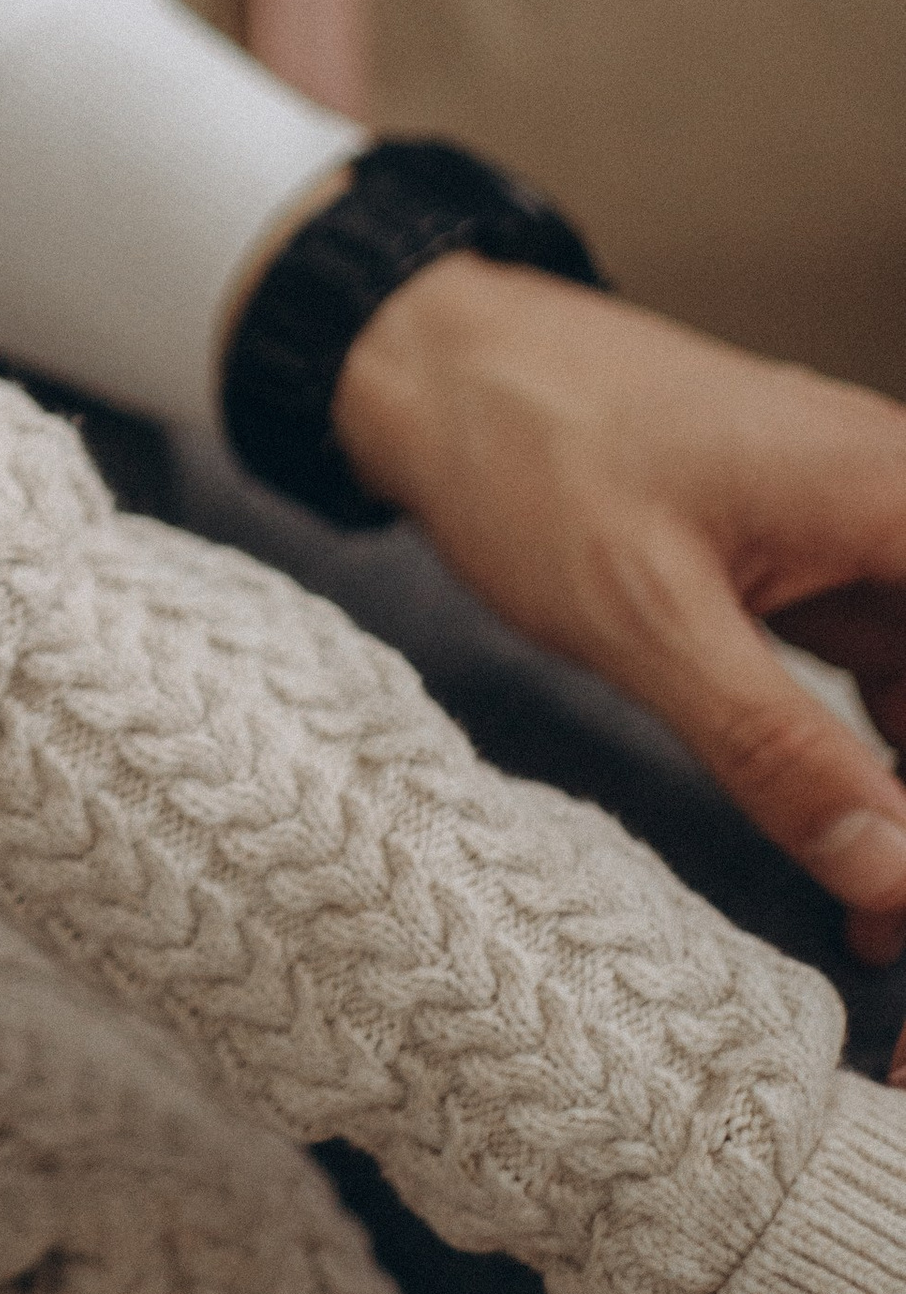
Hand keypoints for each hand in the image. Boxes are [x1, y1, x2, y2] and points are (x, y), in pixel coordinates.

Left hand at [334, 259, 905, 955]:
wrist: (434, 360)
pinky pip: (889, 679)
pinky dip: (876, 769)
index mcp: (901, 499)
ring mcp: (865, 535)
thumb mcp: (648, 619)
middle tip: (894, 933)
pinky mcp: (814, 562)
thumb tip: (895, 875)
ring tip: (879, 931)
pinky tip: (853, 853)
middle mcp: (904, 508)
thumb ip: (777, 751)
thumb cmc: (529, 450)